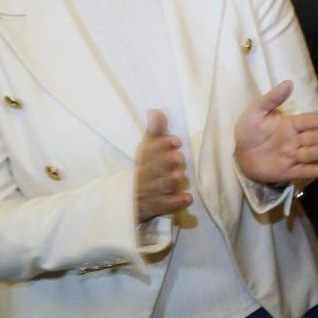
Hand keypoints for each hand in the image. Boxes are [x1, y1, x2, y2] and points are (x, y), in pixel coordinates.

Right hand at [133, 108, 190, 223]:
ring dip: (169, 181)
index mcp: (143, 160)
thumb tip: (156, 110)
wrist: (129, 201)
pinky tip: (187, 198)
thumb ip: (156, 132)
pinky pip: (164, 206)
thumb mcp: (149, 150)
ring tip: (180, 175)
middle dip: (165, 162)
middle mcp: (144, 176)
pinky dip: (175, 203)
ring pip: (158, 187)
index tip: (176, 141)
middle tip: (179, 157)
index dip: (161, 146)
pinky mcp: (155, 207)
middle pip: (152, 169)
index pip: (148, 151)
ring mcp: (149, 193)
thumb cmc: (147, 169)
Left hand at [234, 80, 317, 185]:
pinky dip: (311, 171)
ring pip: (309, 153)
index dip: (317, 121)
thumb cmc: (249, 131)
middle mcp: (294, 141)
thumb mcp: (256, 111)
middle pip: (313, 138)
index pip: (306, 122)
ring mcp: (291, 156)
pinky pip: (300, 171)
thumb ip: (272, 98)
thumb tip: (289, 83)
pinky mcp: (285, 171)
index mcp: (289, 125)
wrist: (238, 154)